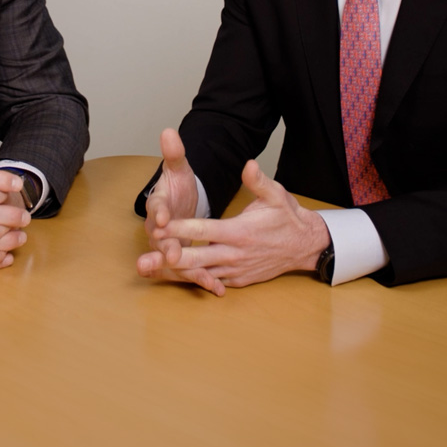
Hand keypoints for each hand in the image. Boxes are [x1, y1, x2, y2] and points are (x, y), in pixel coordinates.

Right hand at [136, 128, 222, 294]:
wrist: (178, 205)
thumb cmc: (178, 186)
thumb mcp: (179, 168)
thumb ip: (174, 153)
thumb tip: (169, 132)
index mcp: (158, 204)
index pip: (155, 207)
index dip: (159, 212)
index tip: (165, 217)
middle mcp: (158, 228)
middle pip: (159, 240)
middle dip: (166, 249)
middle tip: (175, 255)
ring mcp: (167, 245)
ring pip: (172, 261)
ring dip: (184, 272)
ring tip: (200, 280)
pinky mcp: (179, 259)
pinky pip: (188, 271)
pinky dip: (200, 280)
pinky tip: (217, 288)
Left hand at [137, 159, 328, 293]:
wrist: (304, 246)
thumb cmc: (287, 217)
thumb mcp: (276, 195)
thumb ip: (259, 181)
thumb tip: (248, 164)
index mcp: (239, 232)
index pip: (203, 230)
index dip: (179, 228)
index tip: (158, 226)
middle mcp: (234, 254)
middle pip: (196, 258)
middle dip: (168, 259)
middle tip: (143, 260)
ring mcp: (235, 270)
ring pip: (199, 274)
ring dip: (174, 273)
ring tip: (149, 271)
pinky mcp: (238, 280)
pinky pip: (210, 281)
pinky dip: (191, 280)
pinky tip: (170, 278)